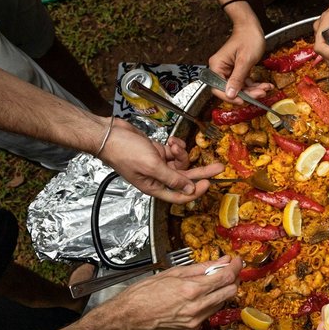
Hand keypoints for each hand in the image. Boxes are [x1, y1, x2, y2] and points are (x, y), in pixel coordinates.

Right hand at [98, 118, 223, 203]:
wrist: (109, 134)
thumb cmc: (123, 151)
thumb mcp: (152, 166)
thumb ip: (172, 178)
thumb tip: (189, 189)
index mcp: (155, 187)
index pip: (180, 195)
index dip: (195, 191)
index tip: (208, 182)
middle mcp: (158, 178)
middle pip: (185, 179)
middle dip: (202, 172)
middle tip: (219, 167)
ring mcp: (158, 164)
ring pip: (180, 163)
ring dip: (181, 153)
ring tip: (175, 145)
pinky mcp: (157, 152)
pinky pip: (173, 152)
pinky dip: (176, 146)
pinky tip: (172, 141)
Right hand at [106, 256, 242, 329]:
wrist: (128, 318)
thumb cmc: (143, 295)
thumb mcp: (172, 273)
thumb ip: (201, 268)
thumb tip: (221, 262)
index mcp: (191, 290)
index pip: (226, 277)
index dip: (236, 267)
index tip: (237, 261)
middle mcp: (197, 307)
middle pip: (230, 292)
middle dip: (233, 279)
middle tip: (228, 270)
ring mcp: (196, 321)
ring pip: (222, 303)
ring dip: (222, 291)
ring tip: (211, 282)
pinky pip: (210, 314)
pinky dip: (210, 303)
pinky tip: (200, 297)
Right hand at [207, 21, 272, 103]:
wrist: (252, 27)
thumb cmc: (248, 38)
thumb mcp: (245, 60)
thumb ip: (237, 79)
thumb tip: (230, 94)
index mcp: (217, 66)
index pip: (218, 88)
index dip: (230, 97)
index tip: (243, 101)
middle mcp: (221, 69)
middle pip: (231, 89)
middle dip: (247, 93)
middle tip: (260, 93)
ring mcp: (229, 70)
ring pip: (240, 87)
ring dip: (253, 90)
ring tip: (265, 88)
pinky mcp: (238, 71)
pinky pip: (245, 82)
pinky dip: (255, 85)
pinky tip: (265, 85)